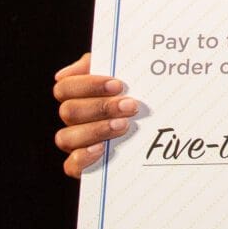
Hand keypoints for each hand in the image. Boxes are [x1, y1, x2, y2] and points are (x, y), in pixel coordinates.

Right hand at [54, 54, 138, 175]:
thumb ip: (108, 61)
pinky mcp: (82, 166)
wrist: (163, 125)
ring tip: (124, 125)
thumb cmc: (137, 92)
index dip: (88, 86)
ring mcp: (74, 143)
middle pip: (68, 112)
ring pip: (65, 137)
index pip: (64, 87)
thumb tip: (88, 63)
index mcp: (76, 94)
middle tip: (130, 106)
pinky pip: (70, 166)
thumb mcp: (125, 72)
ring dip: (95, 130)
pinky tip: (102, 149)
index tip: (118, 85)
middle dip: (100, 108)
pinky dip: (83, 158)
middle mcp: (72, 119)